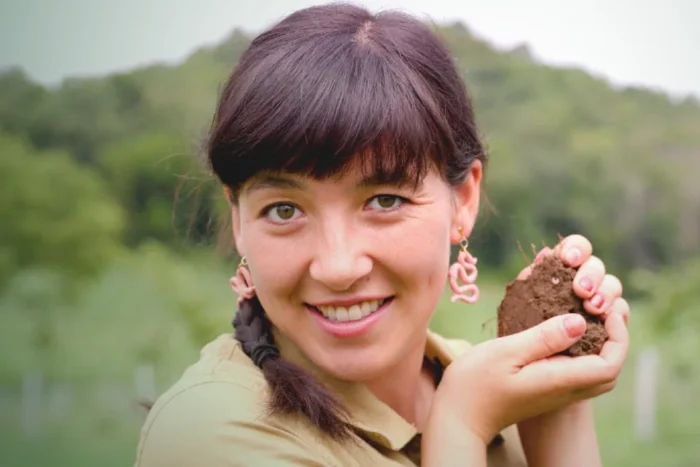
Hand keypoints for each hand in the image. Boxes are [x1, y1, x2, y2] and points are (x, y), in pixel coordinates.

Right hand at [430, 241, 629, 442]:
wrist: (460, 417)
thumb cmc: (476, 384)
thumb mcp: (507, 352)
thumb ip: (544, 338)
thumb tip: (581, 322)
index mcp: (559, 380)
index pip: (609, 364)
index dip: (618, 335)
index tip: (605, 310)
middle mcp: (564, 391)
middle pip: (609, 371)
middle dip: (615, 340)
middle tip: (603, 310)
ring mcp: (555, 394)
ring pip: (596, 373)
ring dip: (601, 346)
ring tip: (587, 317)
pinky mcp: (545, 391)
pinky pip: (579, 372)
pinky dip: (584, 351)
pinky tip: (563, 331)